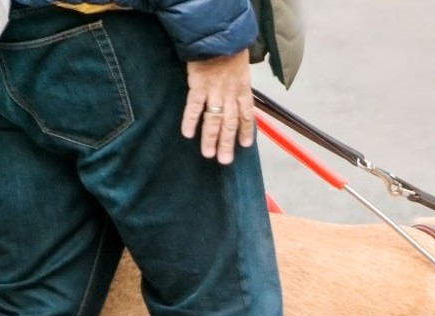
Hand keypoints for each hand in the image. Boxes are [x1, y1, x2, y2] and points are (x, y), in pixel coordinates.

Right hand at [180, 49, 253, 163]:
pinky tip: (187, 134)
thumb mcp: (242, 65)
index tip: (245, 145)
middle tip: (224, 160)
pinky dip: (190, 121)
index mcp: (243, 89)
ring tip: (207, 154)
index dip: (246, 130)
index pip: (246, 115)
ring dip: (210, 139)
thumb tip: (237, 91)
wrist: (218, 36)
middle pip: (230, 124)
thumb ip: (239, 81)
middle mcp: (230, 94)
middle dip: (227, 143)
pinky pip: (194, 107)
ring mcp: (215, 92)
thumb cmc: (230, 48)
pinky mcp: (198, 87)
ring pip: (213, 120)